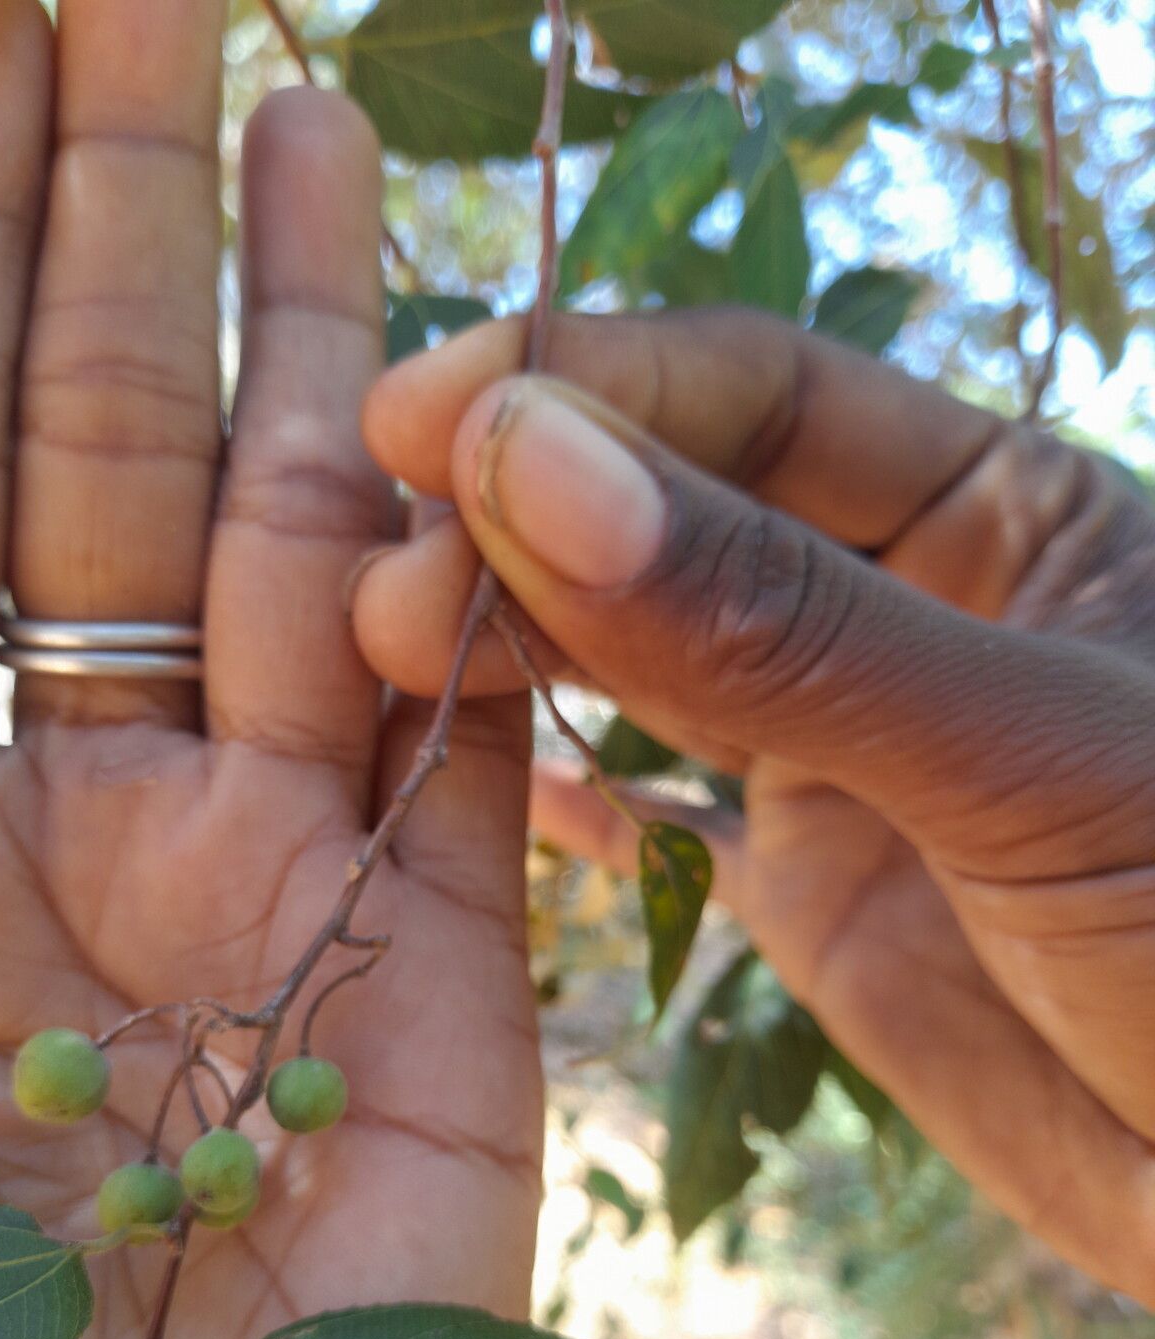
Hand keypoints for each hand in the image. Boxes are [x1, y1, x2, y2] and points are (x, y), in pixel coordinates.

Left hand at [0, 4, 540, 1338]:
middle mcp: (54, 828)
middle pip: (77, 457)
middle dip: (108, 216)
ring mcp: (265, 903)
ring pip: (289, 566)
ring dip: (308, 342)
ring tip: (319, 112)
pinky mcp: (443, 1003)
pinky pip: (477, 750)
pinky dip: (482, 587)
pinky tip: (487, 415)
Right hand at [355, 310, 1154, 1307]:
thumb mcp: (1027, 755)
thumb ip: (782, 627)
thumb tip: (528, 467)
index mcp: (1005, 507)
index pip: (765, 391)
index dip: (593, 383)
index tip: (430, 414)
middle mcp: (909, 605)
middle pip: (680, 510)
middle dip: (527, 517)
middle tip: (382, 571)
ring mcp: (850, 745)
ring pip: (651, 648)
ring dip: (520, 633)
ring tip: (387, 644)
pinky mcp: (813, 883)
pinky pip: (664, 798)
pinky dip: (568, 778)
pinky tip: (468, 761)